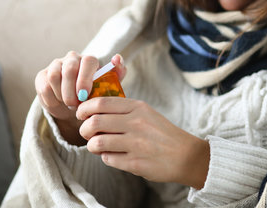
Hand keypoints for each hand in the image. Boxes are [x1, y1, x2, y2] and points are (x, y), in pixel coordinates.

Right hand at [35, 51, 125, 144]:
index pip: (88, 61)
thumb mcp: (109, 87)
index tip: (85, 96)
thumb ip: (118, 73)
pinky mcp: (42, 75)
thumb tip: (117, 58)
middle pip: (69, 68)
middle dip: (72, 90)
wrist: (75, 106)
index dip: (85, 79)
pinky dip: (52, 100)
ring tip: (70, 105)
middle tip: (76, 105)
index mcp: (89, 60)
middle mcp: (72, 58)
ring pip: (54, 76)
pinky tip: (59, 105)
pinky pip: (44, 87)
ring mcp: (56, 65)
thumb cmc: (95, 94)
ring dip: (62, 95)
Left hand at [77, 98, 209, 188]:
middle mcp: (136, 123)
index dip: (84, 109)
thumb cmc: (162, 133)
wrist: (186, 156)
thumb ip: (123, 109)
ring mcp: (136, 144)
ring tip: (98, 146)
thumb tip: (93, 109)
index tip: (81, 114)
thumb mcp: (146, 113)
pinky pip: (108, 159)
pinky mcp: (135, 163)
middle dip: (84, 129)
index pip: (101, 103)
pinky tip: (114, 155)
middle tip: (87, 132)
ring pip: (97, 143)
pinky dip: (106, 157)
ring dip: (92, 146)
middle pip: (94, 122)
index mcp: (138, 107)